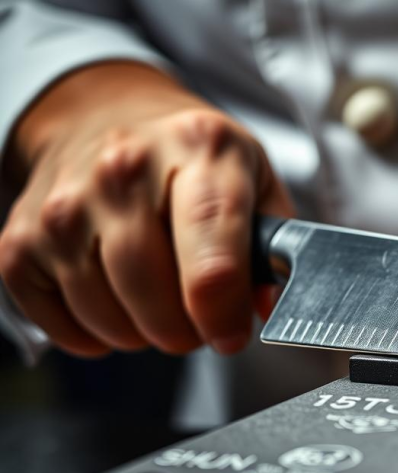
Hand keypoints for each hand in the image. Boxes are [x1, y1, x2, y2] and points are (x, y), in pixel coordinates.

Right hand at [0, 63, 293, 356]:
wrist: (104, 117)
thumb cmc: (191, 159)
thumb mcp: (256, 179)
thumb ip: (277, 246)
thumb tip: (269, 309)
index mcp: (199, 149)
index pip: (212, 256)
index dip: (223, 314)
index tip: (230, 335)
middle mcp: (124, 169)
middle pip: (153, 294)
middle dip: (185, 330)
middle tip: (198, 318)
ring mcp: (65, 204)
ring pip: (108, 317)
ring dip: (142, 332)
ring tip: (159, 301)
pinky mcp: (21, 239)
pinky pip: (62, 325)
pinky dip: (94, 333)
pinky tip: (115, 299)